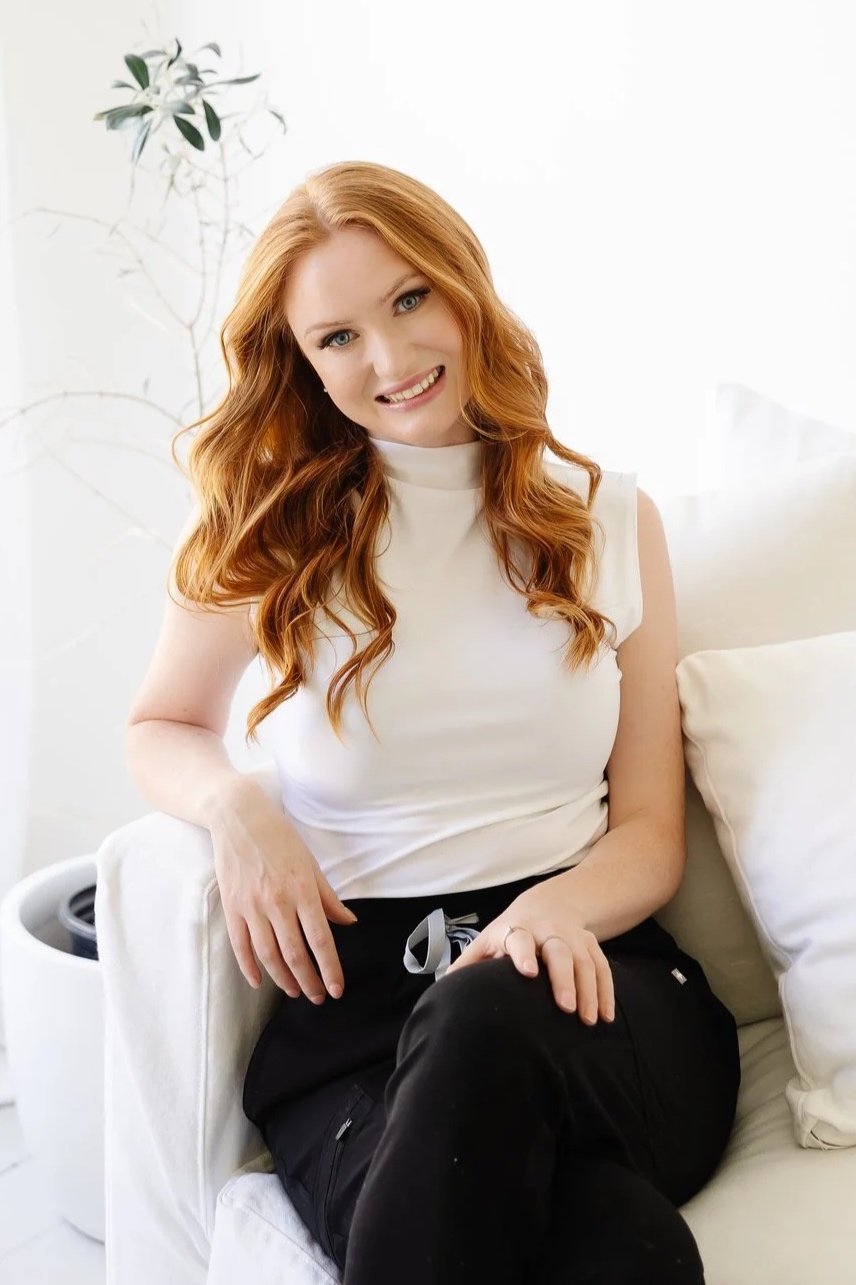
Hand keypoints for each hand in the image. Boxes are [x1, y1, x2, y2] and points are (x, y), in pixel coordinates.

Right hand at [209, 781, 357, 1003]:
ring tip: (296, 992)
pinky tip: (260, 981)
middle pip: (294, 954)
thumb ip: (328, 898)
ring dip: (283, 979)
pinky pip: (241, 945)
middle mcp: (277, 903)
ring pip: (268, 955)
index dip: (329, 969)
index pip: (320, 940)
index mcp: (302, 891)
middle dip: (309, 981)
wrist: (239, 817)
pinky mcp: (231, 907)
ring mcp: (251, 907)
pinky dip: (250, 967)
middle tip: (318, 997)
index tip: (336, 988)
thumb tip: (348, 922)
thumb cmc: (279, 838)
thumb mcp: (311, 864)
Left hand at [444, 879, 615, 1023]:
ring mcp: (572, 936)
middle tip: (566, 1008)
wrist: (546, 906)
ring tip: (589, 1020)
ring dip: (589, 990)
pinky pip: (602, 966)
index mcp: (516, 930)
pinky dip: (606, 990)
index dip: (523, 954)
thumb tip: (444, 988)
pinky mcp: (590, 944)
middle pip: (559, 951)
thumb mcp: (487, 941)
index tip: (528, 973)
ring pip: (584, 960)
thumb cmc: (509, 933)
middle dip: (563, 979)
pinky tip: (606, 1015)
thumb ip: (468, 964)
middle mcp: (547, 930)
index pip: (519, 939)